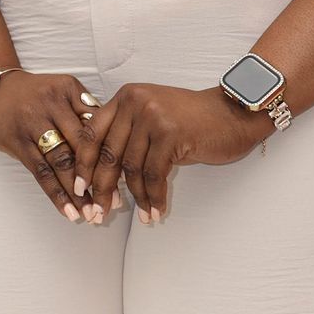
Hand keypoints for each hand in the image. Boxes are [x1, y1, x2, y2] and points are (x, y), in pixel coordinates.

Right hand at [0, 70, 102, 221]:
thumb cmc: (33, 95)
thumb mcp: (61, 92)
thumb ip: (84, 113)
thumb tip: (114, 147)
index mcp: (69, 91)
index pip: (97, 126)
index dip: (112, 154)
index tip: (126, 180)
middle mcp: (53, 105)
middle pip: (83, 147)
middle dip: (99, 178)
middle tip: (112, 204)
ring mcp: (33, 124)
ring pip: (62, 163)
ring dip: (79, 193)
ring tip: (91, 214)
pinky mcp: (18, 141)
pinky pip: (41, 172)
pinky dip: (56, 194)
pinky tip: (68, 210)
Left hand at [74, 82, 265, 222]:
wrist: (234, 114)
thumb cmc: (192, 122)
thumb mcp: (152, 121)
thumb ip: (127, 138)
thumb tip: (102, 179)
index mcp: (125, 98)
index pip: (92, 134)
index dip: (83, 165)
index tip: (80, 190)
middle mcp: (134, 102)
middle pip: (108, 154)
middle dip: (103, 189)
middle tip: (99, 213)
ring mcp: (153, 116)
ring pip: (132, 168)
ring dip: (135, 198)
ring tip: (141, 216)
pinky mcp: (170, 133)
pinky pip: (154, 174)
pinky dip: (154, 196)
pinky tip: (156, 210)